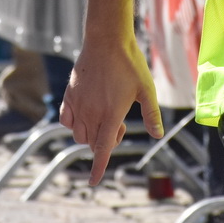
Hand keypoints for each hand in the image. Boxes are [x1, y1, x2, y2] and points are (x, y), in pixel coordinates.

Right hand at [60, 38, 162, 185]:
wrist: (106, 40)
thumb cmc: (130, 64)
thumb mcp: (146, 89)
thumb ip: (152, 114)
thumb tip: (157, 135)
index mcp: (111, 115)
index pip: (103, 149)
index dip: (98, 168)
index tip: (93, 182)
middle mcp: (91, 113)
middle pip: (93, 143)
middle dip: (105, 143)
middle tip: (119, 124)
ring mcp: (78, 104)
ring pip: (79, 134)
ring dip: (90, 136)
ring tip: (104, 118)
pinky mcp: (70, 95)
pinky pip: (66, 120)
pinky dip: (74, 125)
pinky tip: (84, 115)